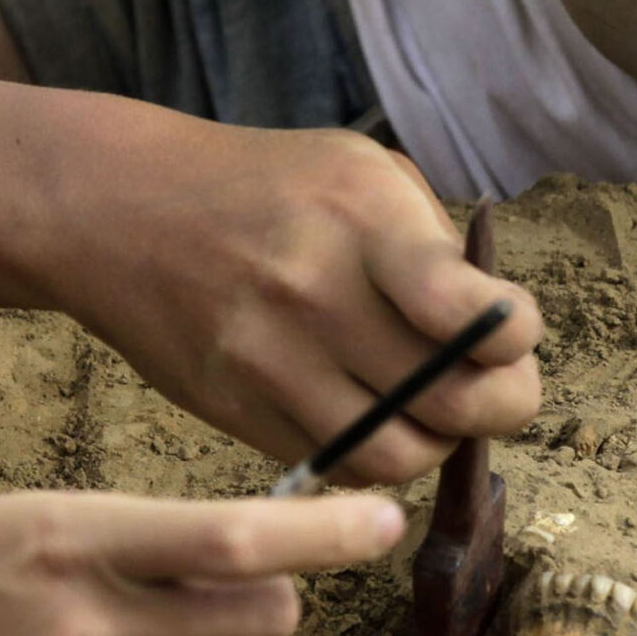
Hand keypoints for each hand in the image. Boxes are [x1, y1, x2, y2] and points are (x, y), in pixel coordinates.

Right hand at [51, 115, 542, 481]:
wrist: (119, 209)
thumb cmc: (265, 185)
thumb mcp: (360, 170)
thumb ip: (434, 244)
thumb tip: (498, 330)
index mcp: (363, 220)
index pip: (472, 313)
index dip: (517, 338)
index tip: (513, 333)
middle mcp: (315, 293)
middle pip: (454, 402)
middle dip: (501, 405)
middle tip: (498, 389)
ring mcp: (270, 359)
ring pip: (399, 455)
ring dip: (437, 442)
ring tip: (433, 406)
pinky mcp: (235, 409)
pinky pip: (338, 465)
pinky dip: (376, 454)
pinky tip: (377, 414)